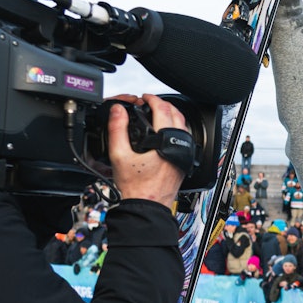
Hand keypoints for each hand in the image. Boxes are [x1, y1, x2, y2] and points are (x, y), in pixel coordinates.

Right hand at [107, 94, 187, 208]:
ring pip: (183, 125)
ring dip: (171, 114)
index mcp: (164, 141)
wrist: (147, 205)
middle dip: (163, 104)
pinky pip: (184, 137)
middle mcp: (179, 145)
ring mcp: (185, 153)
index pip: (162, 109)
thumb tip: (117, 110)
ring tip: (157, 112)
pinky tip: (165, 130)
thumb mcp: (119, 155)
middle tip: (150, 102)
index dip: (152, 99)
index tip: (144, 97)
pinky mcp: (185, 160)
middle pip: (176, 114)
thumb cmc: (135, 186)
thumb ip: (117, 129)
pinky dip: (176, 127)